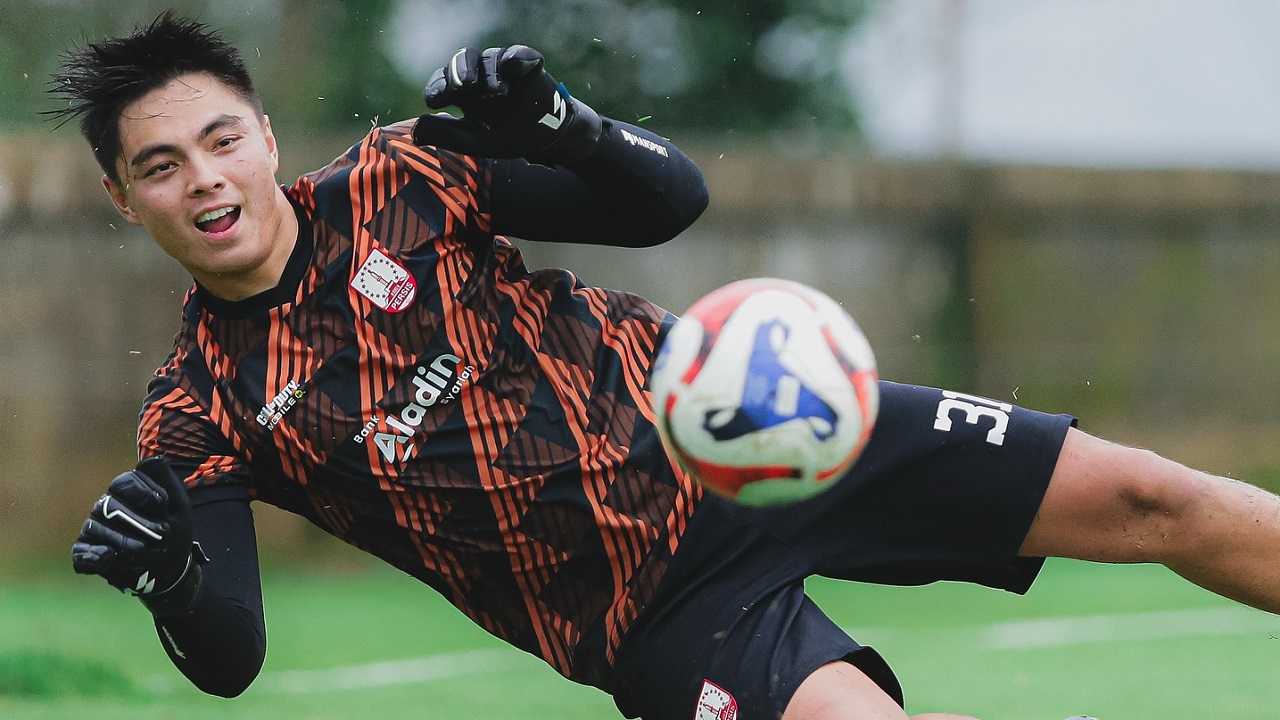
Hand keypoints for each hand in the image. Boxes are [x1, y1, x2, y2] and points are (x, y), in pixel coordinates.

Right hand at [72, 458, 200, 601]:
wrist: (170, 568)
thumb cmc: (173, 532)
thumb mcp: (179, 506)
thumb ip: (167, 479)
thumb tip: (150, 460)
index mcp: (128, 490)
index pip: (127, 481)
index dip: (147, 494)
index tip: (164, 508)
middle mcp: (107, 504)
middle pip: (111, 503)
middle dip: (138, 521)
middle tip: (161, 534)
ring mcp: (94, 527)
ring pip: (97, 526)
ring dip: (123, 540)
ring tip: (143, 551)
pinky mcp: (86, 551)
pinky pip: (80, 551)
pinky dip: (93, 555)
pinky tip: (109, 558)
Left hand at [412, 45, 601, 163]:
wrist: (546, 139)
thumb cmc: (508, 138)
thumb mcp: (475, 142)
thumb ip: (447, 136)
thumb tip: (416, 132)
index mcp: (463, 92)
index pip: (443, 80)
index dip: (438, 87)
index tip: (436, 100)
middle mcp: (480, 75)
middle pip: (462, 59)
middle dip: (459, 71)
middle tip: (464, 87)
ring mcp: (504, 68)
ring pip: (488, 58)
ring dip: (489, 74)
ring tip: (497, 95)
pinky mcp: (528, 64)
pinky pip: (518, 53)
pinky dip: (514, 58)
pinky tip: (512, 68)